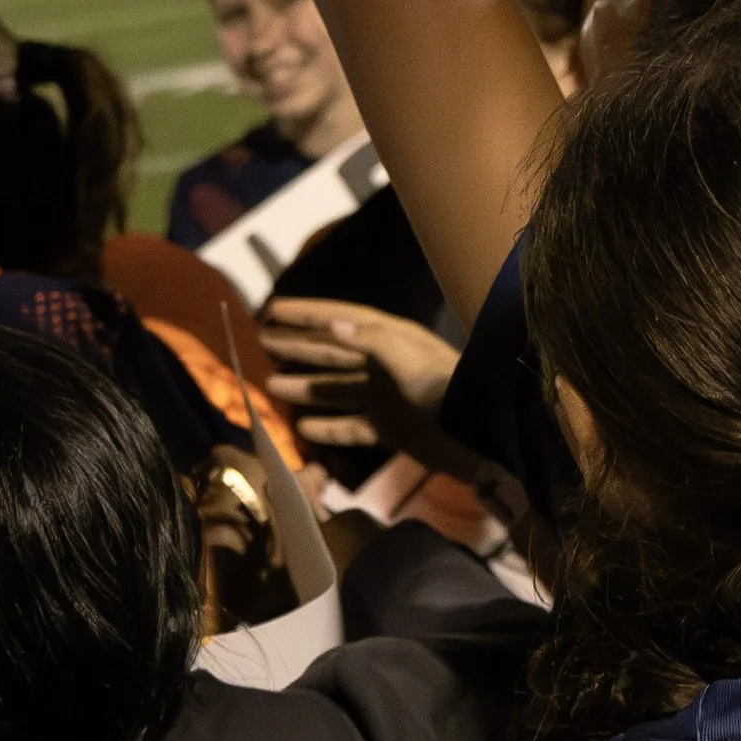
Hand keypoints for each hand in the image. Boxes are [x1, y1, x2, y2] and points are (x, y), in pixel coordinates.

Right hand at [260, 298, 455, 455]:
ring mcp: (386, 398)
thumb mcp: (407, 355)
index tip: (271, 309)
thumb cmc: (443, 386)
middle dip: (298, 346)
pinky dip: (328, 428)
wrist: (477, 431)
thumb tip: (331, 324)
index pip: (339, 318)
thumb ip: (369, 339)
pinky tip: (303, 428)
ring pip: (336, 389)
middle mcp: (383, 364)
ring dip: (306, 387)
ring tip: (272, 384)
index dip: (305, 313)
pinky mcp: (390, 428)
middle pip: (332, 352)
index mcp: (388, 338)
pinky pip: (352, 427)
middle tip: (262, 341)